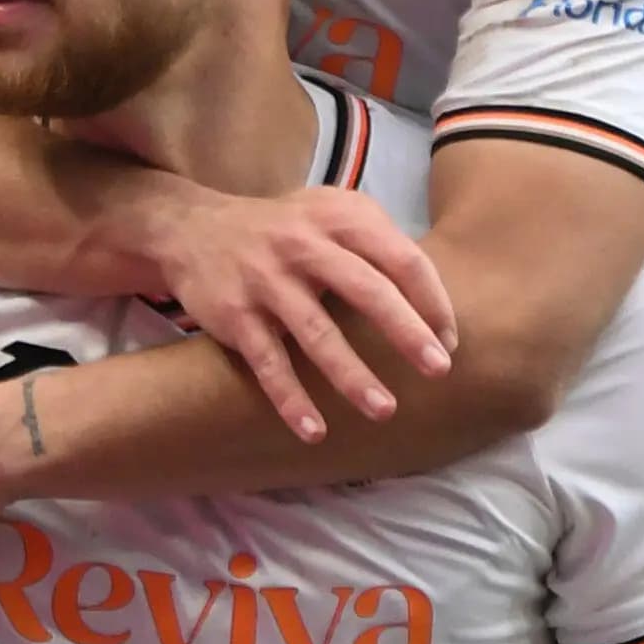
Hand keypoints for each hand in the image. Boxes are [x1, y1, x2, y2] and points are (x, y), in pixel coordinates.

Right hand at [142, 183, 454, 443]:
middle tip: (439, 370)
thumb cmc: (284, 230)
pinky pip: (269, 363)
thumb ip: (379, 243)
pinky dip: (291, 399)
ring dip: (352, 375)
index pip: (401, 258)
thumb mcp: (331, 212)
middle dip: (406, 332)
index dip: (431, 300)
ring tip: (384, 410)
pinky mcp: (236, 315)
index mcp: (340, 218)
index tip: (451, 340)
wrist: (192, 229)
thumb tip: (436, 305)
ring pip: (317, 332)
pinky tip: (314, 432)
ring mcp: (267, 281)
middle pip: (366, 290)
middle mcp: (305, 245)